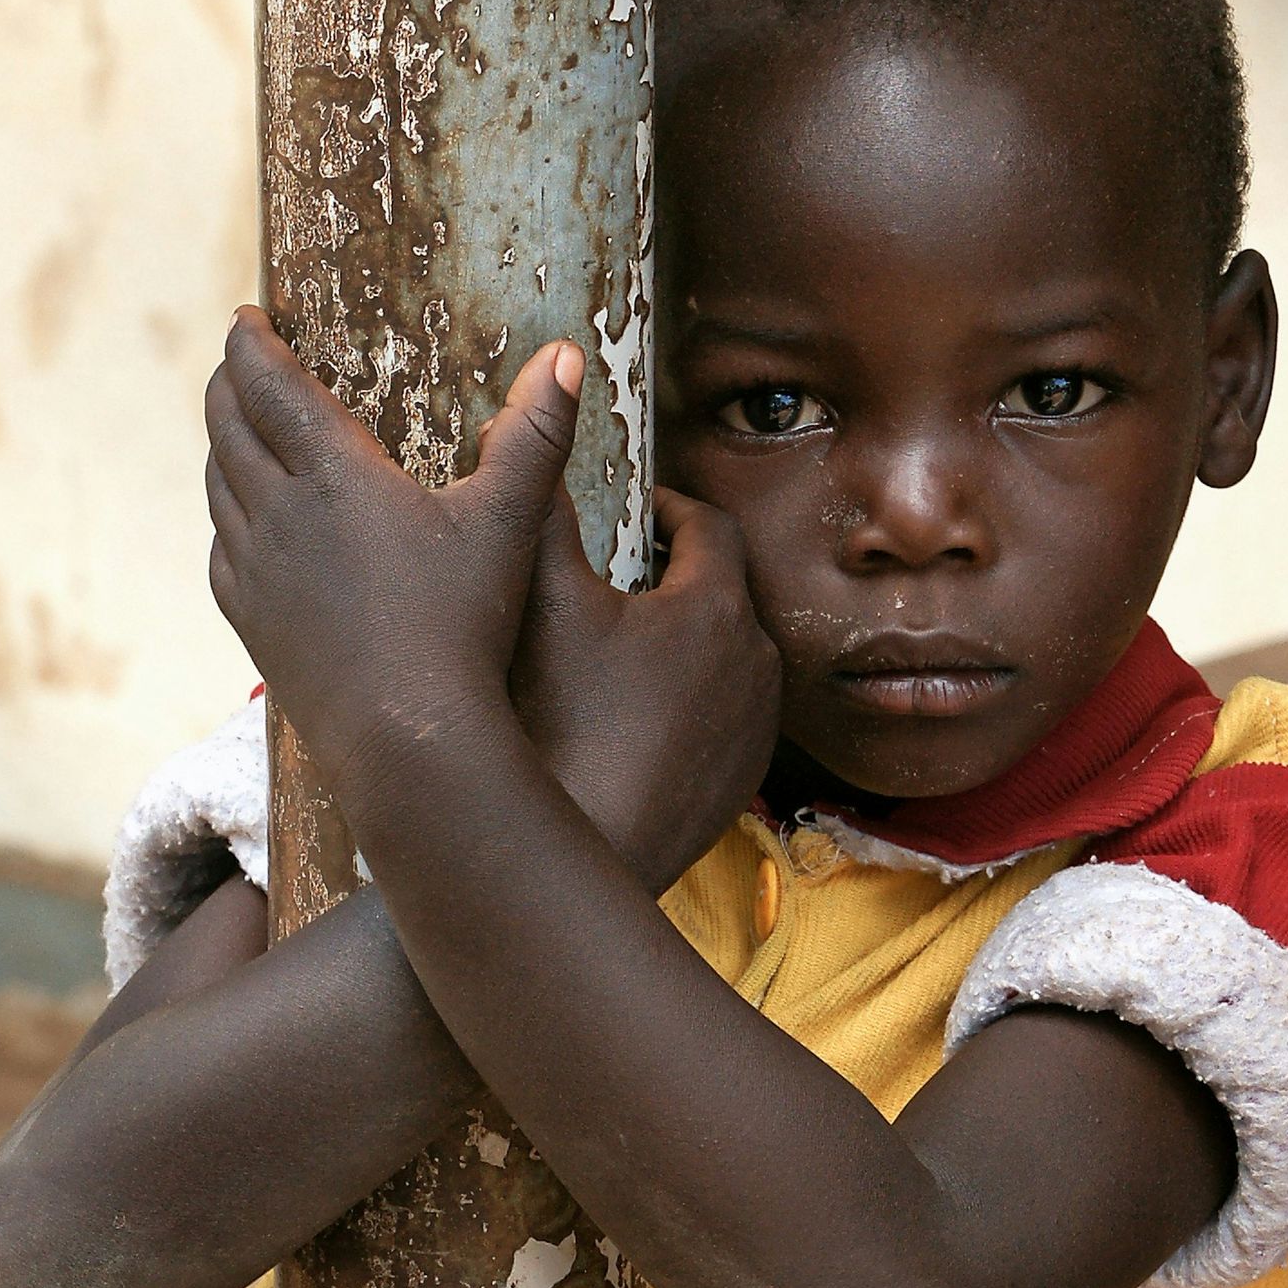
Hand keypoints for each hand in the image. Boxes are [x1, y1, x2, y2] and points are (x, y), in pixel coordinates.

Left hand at [204, 308, 582, 808]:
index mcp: (333, 474)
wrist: (407, 737)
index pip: (267, 383)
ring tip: (238, 430)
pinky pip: (223, 548)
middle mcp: (277, 513)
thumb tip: (568, 354)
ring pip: (218, 485)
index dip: (250, 342)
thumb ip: (535, 434)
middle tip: (239, 362)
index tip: (248, 318)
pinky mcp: (251, 621)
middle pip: (226, 425)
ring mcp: (255, 571)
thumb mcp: (508, 520)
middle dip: (228, 383)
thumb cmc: (463, 624)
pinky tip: (245, 522)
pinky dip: (227, 516)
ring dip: (222, 445)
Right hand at [509, 480, 780, 892]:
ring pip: (725, 656)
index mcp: (718, 607)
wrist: (584, 846)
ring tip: (621, 647)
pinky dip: (688, 701)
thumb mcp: (542, 600)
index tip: (633, 509)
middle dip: (674, 574)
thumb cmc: (563, 725)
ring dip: (683, 640)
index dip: (669, 504)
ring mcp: (755, 727)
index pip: (709, 524)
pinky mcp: (742, 779)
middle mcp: (757, 663)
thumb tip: (530, 441)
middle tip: (616, 575)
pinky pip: (722, 716)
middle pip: (722, 590)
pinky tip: (632, 717)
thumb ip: (540, 509)